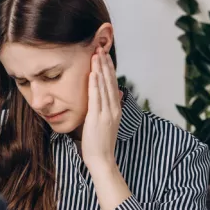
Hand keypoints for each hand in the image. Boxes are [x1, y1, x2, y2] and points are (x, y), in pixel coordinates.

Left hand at [82, 47, 121, 172]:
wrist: (103, 160)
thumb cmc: (101, 143)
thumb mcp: (109, 123)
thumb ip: (111, 107)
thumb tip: (116, 94)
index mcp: (116, 109)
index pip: (113, 84)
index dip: (109, 69)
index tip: (105, 56)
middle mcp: (114, 108)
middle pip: (110, 82)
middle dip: (105, 64)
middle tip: (101, 48)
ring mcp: (107, 113)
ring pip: (104, 86)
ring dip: (100, 69)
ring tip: (97, 55)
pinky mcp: (98, 118)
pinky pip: (96, 97)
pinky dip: (95, 84)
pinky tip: (93, 73)